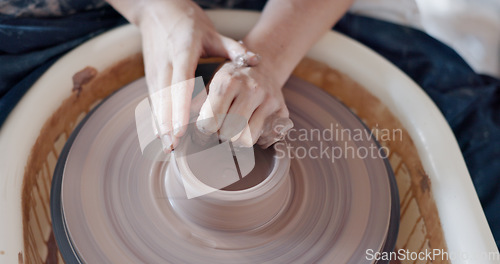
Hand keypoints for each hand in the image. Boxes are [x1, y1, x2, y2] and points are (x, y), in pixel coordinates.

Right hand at [135, 0, 258, 151]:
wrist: (158, 10)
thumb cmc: (189, 22)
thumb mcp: (212, 32)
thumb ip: (233, 49)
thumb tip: (256, 61)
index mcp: (183, 50)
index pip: (181, 82)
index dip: (181, 107)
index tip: (182, 127)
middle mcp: (166, 63)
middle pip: (165, 97)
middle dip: (169, 123)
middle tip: (175, 146)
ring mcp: (155, 70)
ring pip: (156, 102)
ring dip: (160, 125)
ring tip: (168, 148)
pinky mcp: (150, 76)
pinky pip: (153, 101)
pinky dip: (155, 119)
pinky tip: (160, 137)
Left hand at [196, 61, 292, 147]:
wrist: (264, 65)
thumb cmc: (232, 78)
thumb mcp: (212, 82)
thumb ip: (197, 102)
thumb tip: (181, 124)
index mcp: (228, 81)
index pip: (210, 121)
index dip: (205, 129)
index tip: (206, 126)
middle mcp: (251, 88)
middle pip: (229, 133)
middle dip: (222, 135)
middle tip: (221, 128)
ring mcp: (269, 100)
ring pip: (247, 139)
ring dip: (238, 139)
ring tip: (235, 129)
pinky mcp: (282, 110)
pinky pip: (266, 139)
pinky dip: (257, 139)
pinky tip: (252, 128)